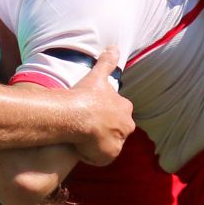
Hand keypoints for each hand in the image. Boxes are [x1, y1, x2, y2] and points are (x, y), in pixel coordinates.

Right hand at [67, 49, 133, 165]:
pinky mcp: (108, 156)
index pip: (118, 113)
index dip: (105, 114)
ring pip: (107, 144)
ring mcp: (118, 143)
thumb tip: (114, 46)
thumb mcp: (98, 75)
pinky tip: (79, 148)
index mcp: (125, 109)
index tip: (92, 113)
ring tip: (80, 138)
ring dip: (96, 143)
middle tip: (85, 127)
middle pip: (116, 130)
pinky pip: (98, 158)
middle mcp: (126, 126)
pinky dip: (90, 155)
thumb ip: (107, 62)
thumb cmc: (86, 95)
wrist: (77, 116)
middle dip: (104, 130)